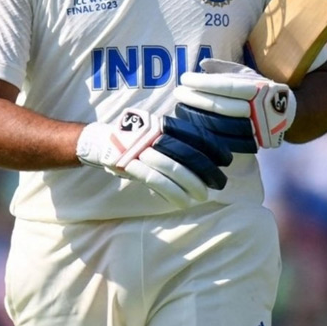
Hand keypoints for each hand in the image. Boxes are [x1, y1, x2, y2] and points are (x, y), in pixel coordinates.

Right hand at [77, 109, 232, 205]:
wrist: (100, 142)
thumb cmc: (133, 139)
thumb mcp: (154, 130)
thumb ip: (175, 139)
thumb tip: (204, 155)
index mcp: (162, 124)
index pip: (193, 134)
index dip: (213, 147)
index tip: (226, 160)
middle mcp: (154, 134)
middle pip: (188, 153)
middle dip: (207, 170)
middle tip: (220, 182)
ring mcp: (142, 150)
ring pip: (174, 169)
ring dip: (192, 185)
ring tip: (203, 196)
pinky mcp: (131, 166)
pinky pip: (156, 182)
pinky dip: (172, 193)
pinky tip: (183, 201)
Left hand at [173, 58, 296, 148]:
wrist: (285, 114)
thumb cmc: (260, 89)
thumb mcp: (247, 74)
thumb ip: (225, 69)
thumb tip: (202, 64)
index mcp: (256, 89)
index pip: (224, 86)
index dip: (202, 83)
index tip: (184, 78)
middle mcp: (256, 109)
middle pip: (219, 106)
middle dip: (194, 99)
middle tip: (177, 92)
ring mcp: (253, 128)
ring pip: (219, 125)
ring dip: (196, 117)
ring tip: (179, 107)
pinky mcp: (249, 143)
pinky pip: (223, 140)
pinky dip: (206, 134)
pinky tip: (190, 126)